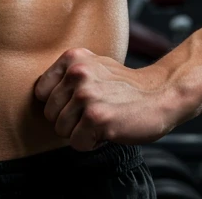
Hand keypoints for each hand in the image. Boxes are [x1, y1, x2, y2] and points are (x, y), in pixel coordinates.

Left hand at [33, 48, 176, 150]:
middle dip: (70, 121)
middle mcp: (77, 74)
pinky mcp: (97, 118)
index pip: (41, 92)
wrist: (161, 95)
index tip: (78, 103)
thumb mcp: (94, 65)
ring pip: (61, 130)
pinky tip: (107, 131)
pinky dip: (91, 143)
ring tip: (101, 120)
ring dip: (81, 132)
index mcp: (73, 58)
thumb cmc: (126, 86)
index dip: (59, 104)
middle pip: (50, 114)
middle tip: (94, 113)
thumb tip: (40, 94)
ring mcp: (87, 95)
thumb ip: (67, 73)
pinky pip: (77, 143)